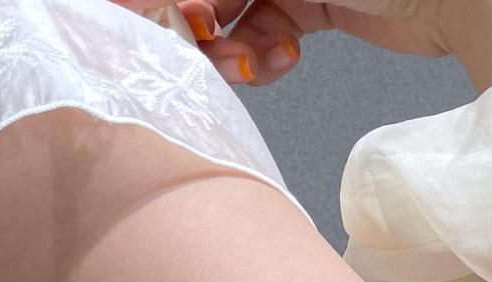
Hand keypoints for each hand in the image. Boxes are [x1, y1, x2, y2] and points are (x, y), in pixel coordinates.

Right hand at [161, 0, 458, 90]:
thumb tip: (197, 9)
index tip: (175, 19)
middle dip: (205, 21)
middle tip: (204, 46)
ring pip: (239, 12)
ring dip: (235, 47)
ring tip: (248, 65)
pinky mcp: (316, 4)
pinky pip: (269, 32)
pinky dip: (264, 55)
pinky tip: (276, 64)